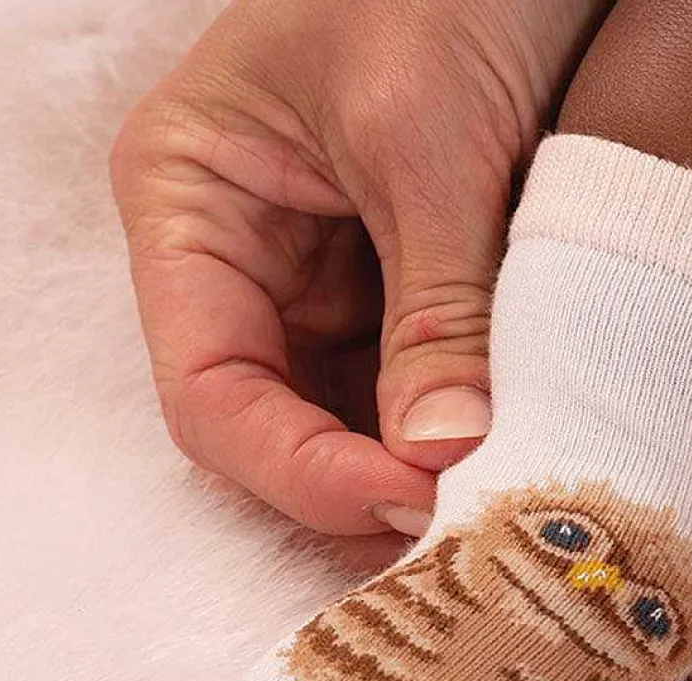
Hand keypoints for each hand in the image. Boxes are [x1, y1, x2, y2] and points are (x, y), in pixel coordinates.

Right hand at [111, 0, 600, 533]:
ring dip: (408, 472)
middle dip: (358, 484)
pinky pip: (405, 390)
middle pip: (272, 426)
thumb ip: (434, 309)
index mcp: (190, 204)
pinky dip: (447, 433)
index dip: (299, 469)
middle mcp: (243, 259)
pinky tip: (501, 454)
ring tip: (488, 502)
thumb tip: (442, 458)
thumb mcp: (430, 144)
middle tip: (456, 525)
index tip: (407, 501)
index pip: (210, 392)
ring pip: (343, 424)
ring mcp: (319, 283)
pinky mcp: (391, 293)